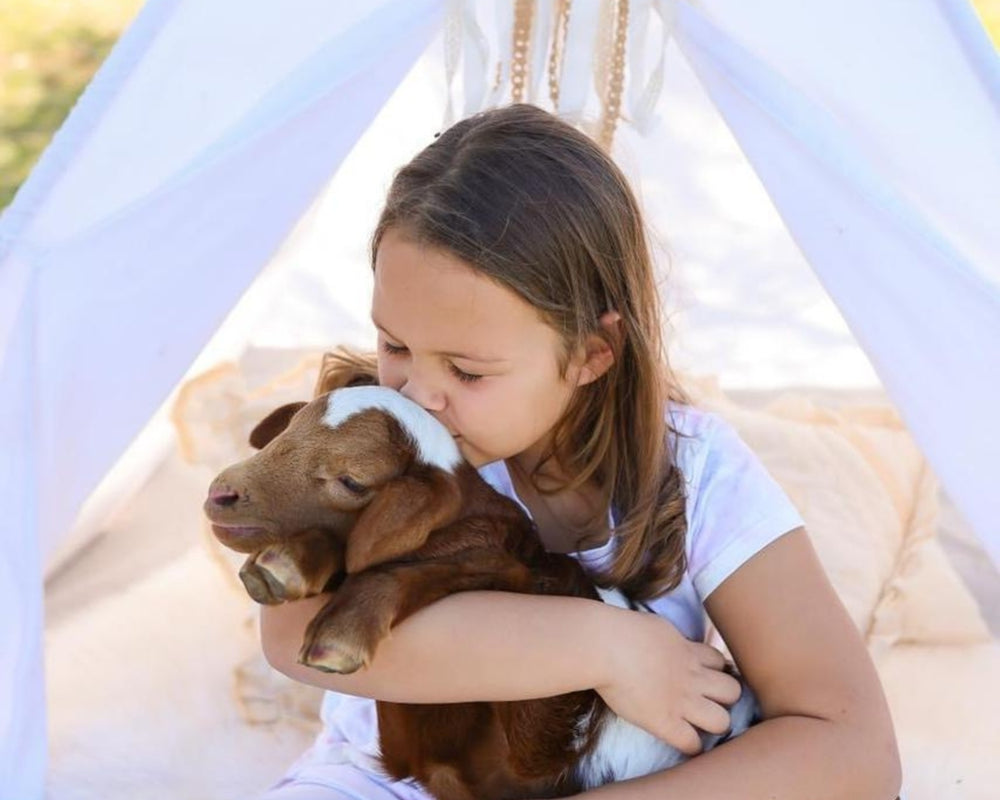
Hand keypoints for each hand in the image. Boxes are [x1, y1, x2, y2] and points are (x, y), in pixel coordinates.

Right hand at [593, 607, 741, 754]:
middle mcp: (692, 677)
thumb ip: (669, 638)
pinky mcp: (665, 722)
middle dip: (724, 698)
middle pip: (732, 691)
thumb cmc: (620, 630)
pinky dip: (690, 746)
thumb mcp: (656, 626)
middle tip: (706, 701)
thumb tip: (668, 643)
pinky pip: (692, 744)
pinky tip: (680, 740)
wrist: (605, 646)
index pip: (720, 662)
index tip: (703, 676)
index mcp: (688, 651)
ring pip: (722, 721)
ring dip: (712, 723)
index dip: (715, 671)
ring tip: (697, 724)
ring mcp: (681, 701)